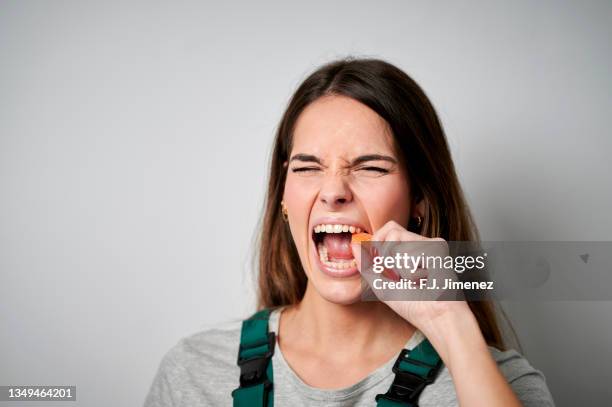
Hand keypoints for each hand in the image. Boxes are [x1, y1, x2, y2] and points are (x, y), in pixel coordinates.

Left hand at [351, 220, 471, 335]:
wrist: (434, 316)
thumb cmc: (411, 304)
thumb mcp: (381, 284)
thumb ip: (366, 264)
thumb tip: (353, 243)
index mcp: (408, 250)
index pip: (387, 231)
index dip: (377, 243)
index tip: (380, 265)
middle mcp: (419, 244)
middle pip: (390, 228)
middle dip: (382, 250)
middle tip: (393, 273)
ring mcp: (429, 243)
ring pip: (396, 235)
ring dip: (393, 260)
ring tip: (408, 278)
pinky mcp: (437, 246)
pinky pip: (410, 245)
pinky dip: (407, 264)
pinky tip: (420, 277)